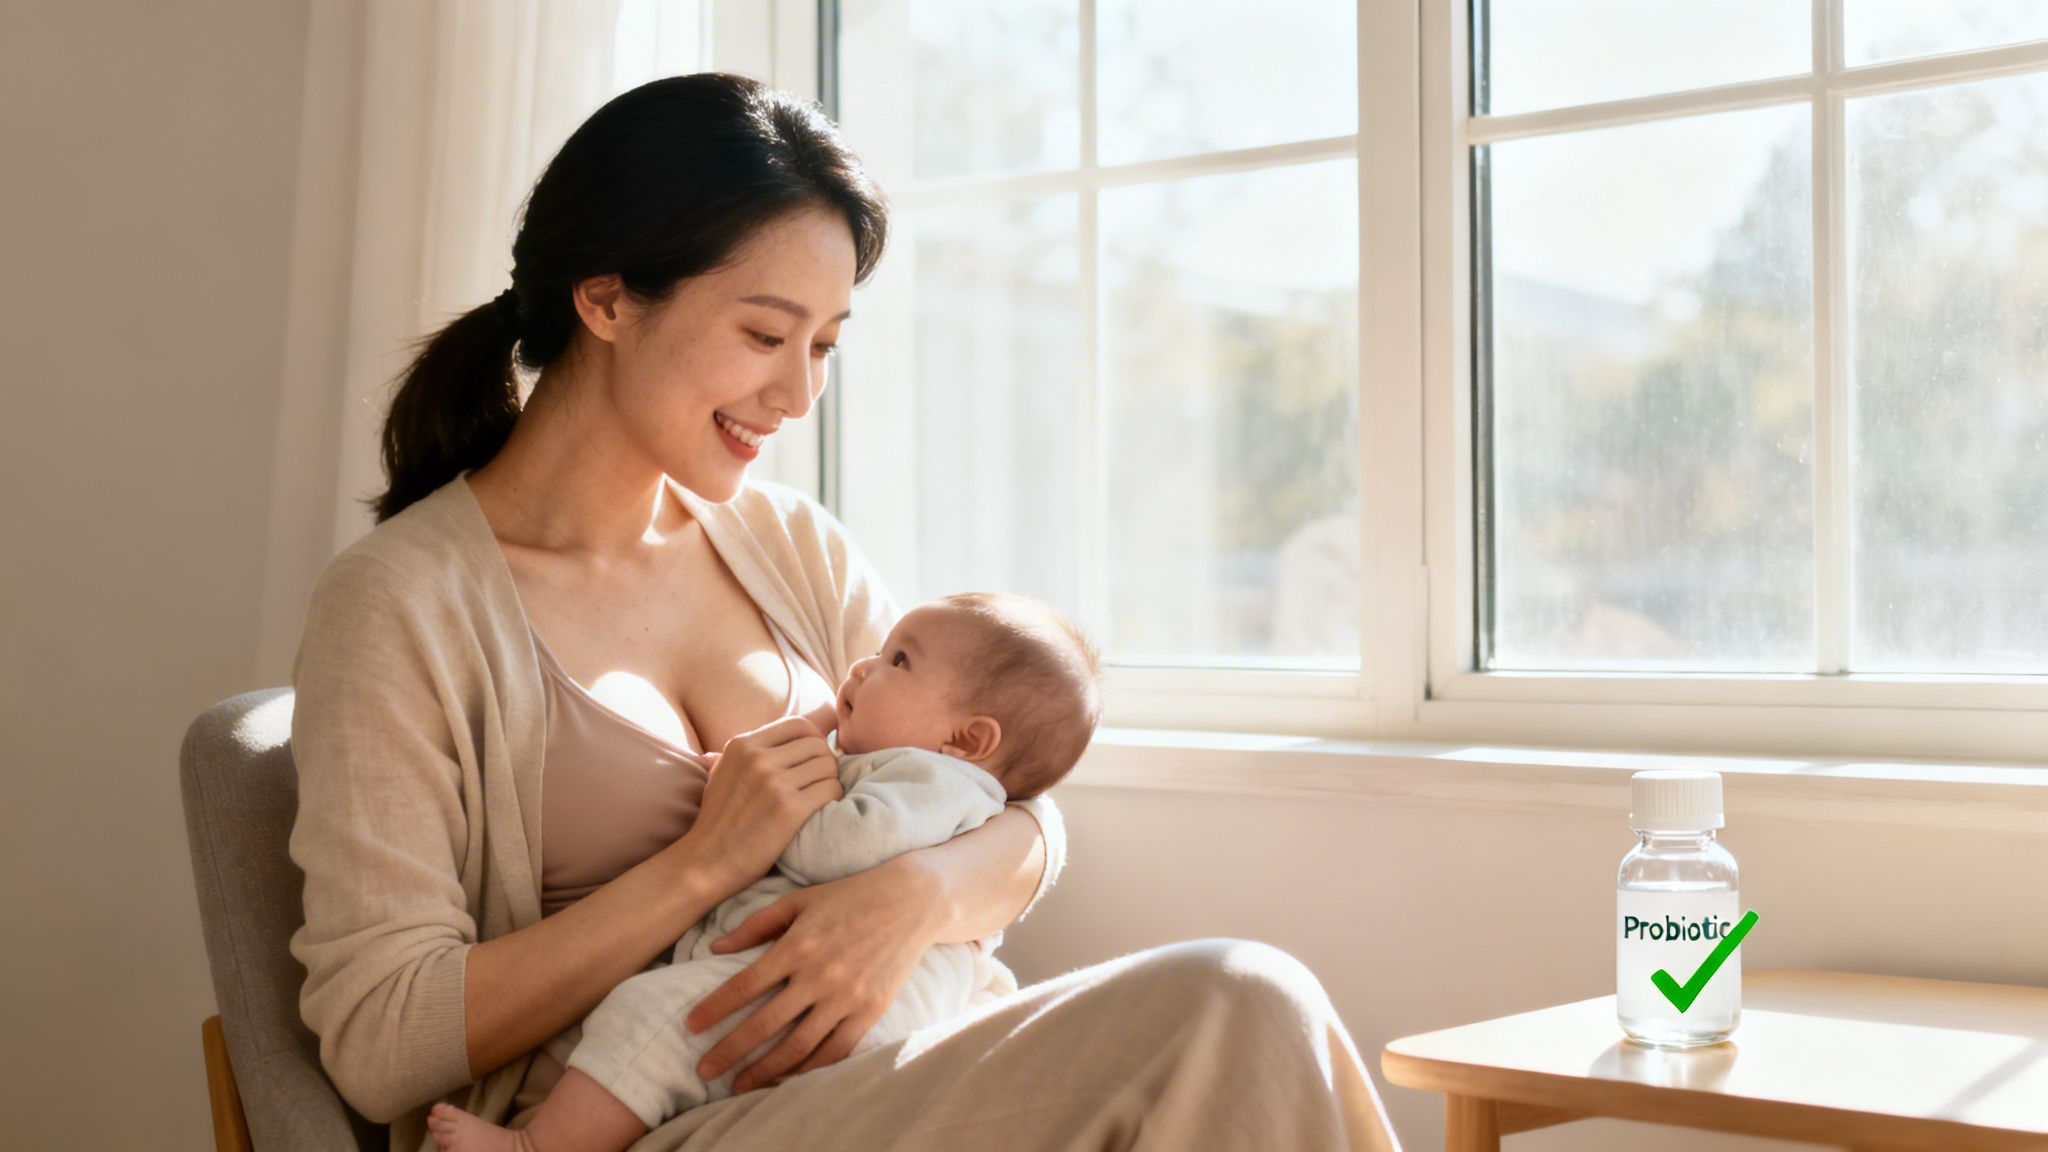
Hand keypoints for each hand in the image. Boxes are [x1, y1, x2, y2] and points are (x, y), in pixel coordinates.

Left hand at [684, 857, 943, 1092]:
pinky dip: (810, 1067)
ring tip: (740, 1084)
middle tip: (703, 1070)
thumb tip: (716, 948)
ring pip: (798, 1044)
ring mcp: (847, 997)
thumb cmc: (849, 896)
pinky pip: (835, 1049)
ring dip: (765, 1069)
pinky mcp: (871, 1010)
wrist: (911, 901)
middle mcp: (820, 975)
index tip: (690, 1027)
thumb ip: (756, 925)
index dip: (714, 1009)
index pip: (744, 985)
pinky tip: (788, 1076)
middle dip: (730, 1050)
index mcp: (797, 945)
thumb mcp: (799, 901)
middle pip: (765, 1024)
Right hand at [686, 714, 840, 890]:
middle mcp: (758, 758)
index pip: (800, 724)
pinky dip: (834, 797)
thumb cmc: (719, 819)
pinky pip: (831, 789)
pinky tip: (821, 808)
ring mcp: (774, 783)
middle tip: (819, 780)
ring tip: (819, 795)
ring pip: (828, 765)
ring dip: (830, 780)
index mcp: (743, 744)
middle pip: (818, 744)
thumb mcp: (726, 770)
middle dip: (825, 761)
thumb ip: (755, 749)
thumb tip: (795, 727)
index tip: (813, 758)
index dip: (815, 739)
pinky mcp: (789, 809)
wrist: (706, 862)